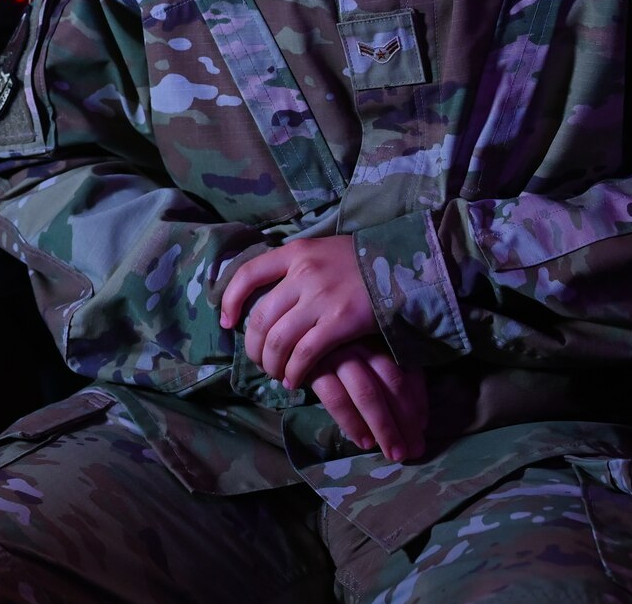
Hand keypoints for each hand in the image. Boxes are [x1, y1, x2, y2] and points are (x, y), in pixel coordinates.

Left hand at [219, 235, 378, 389]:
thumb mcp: (323, 252)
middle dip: (252, 346)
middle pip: (260, 318)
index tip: (227, 321)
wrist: (404, 267)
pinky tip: (294, 380)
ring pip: (278, 340)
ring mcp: (321, 298)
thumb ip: (295, 269)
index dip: (230, 301)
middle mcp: (303, 274)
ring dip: (271, 363)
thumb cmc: (361, 263)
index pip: (248, 274)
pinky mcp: (339, 322)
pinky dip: (294, 372)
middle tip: (258, 360)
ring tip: (276, 373)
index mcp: (296, 253)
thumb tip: (268, 297)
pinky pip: (305, 354)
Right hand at [305, 340, 427, 463]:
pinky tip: (364, 442)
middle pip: (392, 383)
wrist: (291, 337)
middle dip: (406, 421)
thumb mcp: (363, 354)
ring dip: (384, 428)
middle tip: (414, 450)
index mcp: (377, 338)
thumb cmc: (334, 348)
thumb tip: (417, 417)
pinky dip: (352, 423)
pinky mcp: (313, 367)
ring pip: (367, 394)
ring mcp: (337, 353)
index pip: (406, 370)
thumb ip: (388, 375)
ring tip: (394, 453)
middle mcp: (361, 343)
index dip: (418, 402)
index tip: (422, 427)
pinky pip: (336, 399)